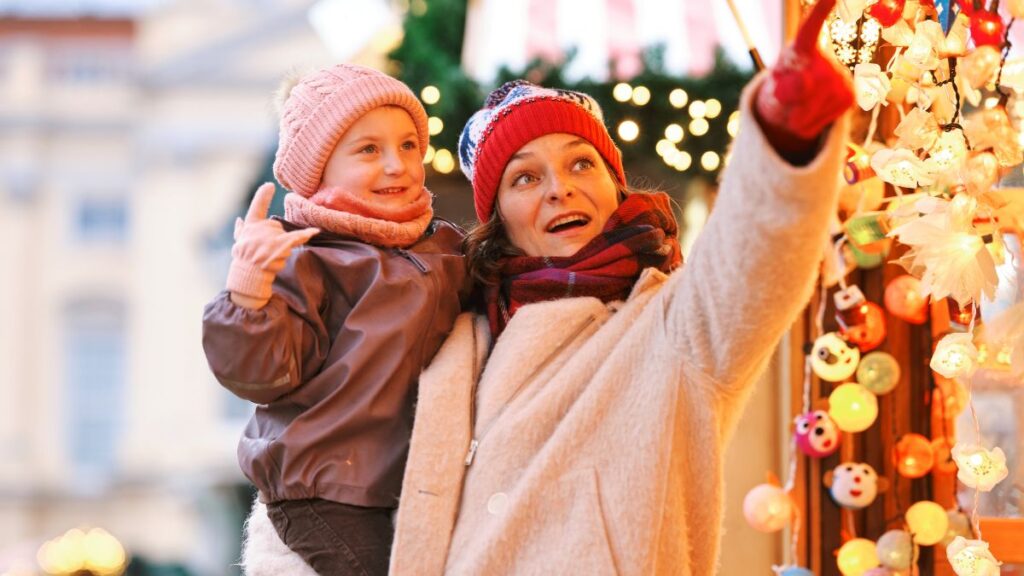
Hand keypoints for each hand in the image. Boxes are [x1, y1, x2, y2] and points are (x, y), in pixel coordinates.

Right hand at [227, 183, 318, 308]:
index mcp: (250, 226)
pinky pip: (297, 237)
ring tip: (271, 257)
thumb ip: (240, 230)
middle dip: (275, 239)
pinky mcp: (281, 244)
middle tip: (266, 252)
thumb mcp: (238, 243)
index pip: (257, 208)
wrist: (249, 274)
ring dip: (281, 247)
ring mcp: (271, 236)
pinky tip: (315, 231)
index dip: (263, 196)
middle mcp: (260, 228)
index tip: (270, 185)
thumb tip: (238, 220)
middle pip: (277, 227)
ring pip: (284, 236)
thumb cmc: (244, 259)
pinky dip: (306, 234)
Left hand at [755, 0, 853, 152]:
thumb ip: (782, 90)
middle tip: (788, 101)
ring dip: (799, 117)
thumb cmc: (780, 93)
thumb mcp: (773, 92)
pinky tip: (813, 113)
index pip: (810, 28)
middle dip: (790, 104)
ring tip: (800, 108)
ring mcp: (841, 76)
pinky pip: (825, 120)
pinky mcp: (850, 96)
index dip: (821, 11)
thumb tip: (805, 85)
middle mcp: (826, 58)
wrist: (794, 109)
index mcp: (802, 48)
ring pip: (812, 109)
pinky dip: (811, 125)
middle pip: (803, 89)